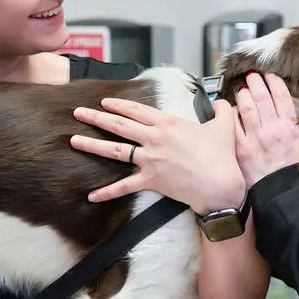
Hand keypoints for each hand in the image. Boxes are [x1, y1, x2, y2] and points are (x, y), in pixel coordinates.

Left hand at [71, 98, 246, 214]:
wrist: (219, 184)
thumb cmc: (221, 156)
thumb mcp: (223, 127)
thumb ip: (222, 110)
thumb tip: (225, 102)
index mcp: (168, 124)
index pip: (137, 110)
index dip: (119, 105)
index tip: (105, 102)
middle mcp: (154, 139)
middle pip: (119, 126)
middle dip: (96, 118)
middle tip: (78, 113)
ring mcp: (149, 160)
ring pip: (115, 151)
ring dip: (92, 145)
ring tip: (73, 140)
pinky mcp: (150, 181)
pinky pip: (124, 187)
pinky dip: (107, 192)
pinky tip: (91, 196)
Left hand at [233, 73, 298, 186]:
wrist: (284, 194)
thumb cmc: (296, 173)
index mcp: (290, 126)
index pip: (281, 96)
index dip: (274, 82)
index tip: (269, 75)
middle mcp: (272, 128)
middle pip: (262, 97)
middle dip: (256, 82)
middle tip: (251, 76)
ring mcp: (255, 138)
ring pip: (246, 107)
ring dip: (243, 94)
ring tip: (242, 88)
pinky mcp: (242, 149)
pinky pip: (233, 126)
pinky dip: (231, 114)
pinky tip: (230, 110)